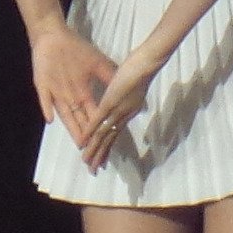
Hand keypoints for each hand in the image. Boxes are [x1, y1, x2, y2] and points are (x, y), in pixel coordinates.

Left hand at [32, 26, 115, 143]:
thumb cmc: (76, 49)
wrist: (53, 35)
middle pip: (80, 121)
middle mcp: (70, 97)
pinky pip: (44, 98)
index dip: (99, 131)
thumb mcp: (97, 63)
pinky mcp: (42, 85)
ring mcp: (55, 93)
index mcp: (83, 93)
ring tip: (80, 144)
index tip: (108, 145)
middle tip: (94, 155)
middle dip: (87, 138)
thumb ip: (107, 76)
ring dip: (71, 129)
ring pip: (65, 115)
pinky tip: (51, 119)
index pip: (93, 116)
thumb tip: (123, 90)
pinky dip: (47, 108)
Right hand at [79, 44, 160, 169]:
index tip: (102, 159)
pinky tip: (84, 140)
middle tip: (93, 170)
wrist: (149, 61)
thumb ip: (130, 95)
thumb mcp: (135, 86)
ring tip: (87, 162)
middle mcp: (124, 115)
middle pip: (110, 140)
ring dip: (94, 149)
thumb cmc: (143, 68)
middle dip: (101, 155)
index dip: (108, 148)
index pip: (116, 134)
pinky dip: (90, 131)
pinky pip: (98, 120)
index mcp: (128, 112)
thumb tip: (128, 97)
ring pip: (103, 134)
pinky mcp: (110, 102)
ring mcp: (117, 110)